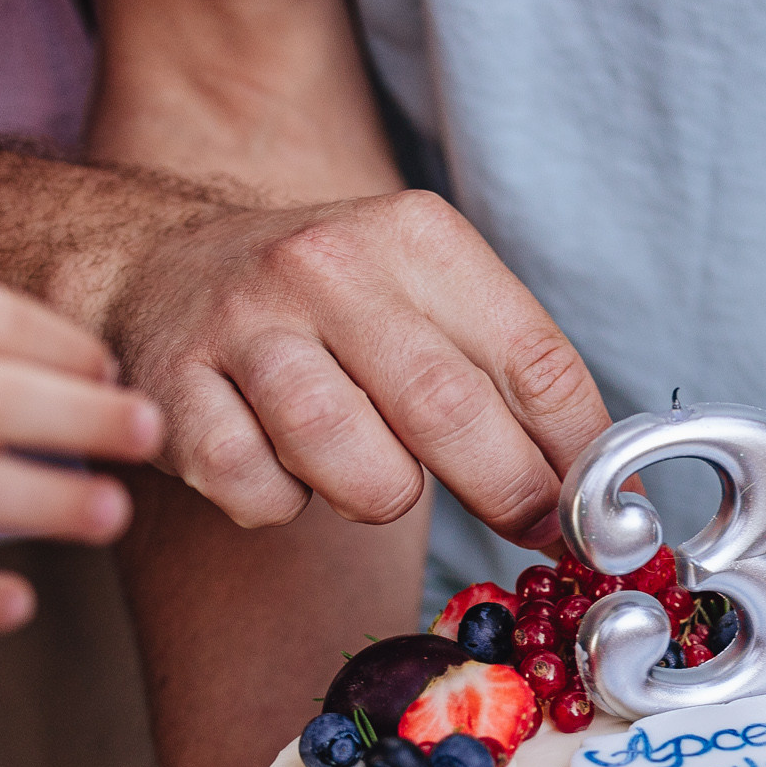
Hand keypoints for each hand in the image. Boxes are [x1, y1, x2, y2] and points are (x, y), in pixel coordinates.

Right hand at [101, 191, 610, 535]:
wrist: (156, 264)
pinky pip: (265, 497)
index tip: (608, 516)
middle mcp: (328, 268)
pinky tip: (275, 455)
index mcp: (415, 239)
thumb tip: (609, 497)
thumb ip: (514, 381)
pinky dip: (282, 502)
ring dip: (378, 494)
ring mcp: (245, 329)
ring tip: (364, 461)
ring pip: (361, 472)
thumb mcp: (426, 297)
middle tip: (530, 528)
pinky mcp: (176, 395)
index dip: (584, 454)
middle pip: (453, 417)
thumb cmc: (324, 306)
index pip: (535, 359)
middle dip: (510, 494)